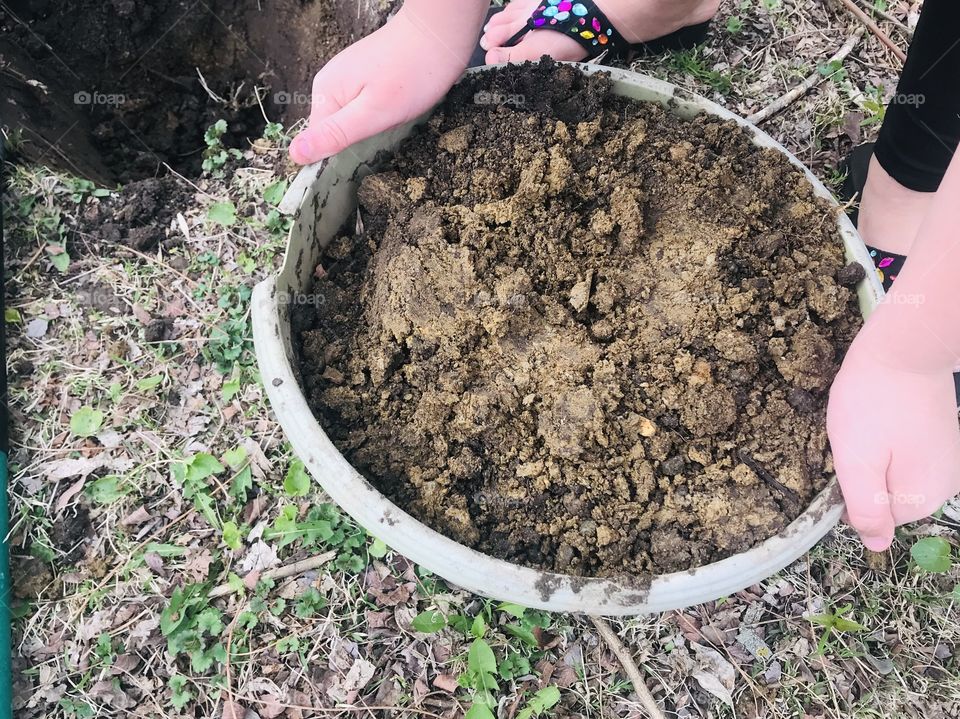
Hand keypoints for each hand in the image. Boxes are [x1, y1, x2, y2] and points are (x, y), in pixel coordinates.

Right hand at [289, 5, 477, 164]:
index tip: (366, 150)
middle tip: (386, 126)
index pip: (319, 139)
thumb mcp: (371, 114)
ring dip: (373, 125)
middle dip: (361, 137)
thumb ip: (334, 135)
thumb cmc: (411, 75)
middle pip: (336, 129)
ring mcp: (348, 75)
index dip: (340, 152)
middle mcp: (330, 82)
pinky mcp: (365, 74)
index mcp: (325, 92)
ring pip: (352, 118)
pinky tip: (397, 105)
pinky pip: (364, 106)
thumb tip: (294, 154)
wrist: (439, 36)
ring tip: (394, 113)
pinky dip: (380, 112)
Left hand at [827, 330, 959, 549]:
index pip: (875, 518)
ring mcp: (947, 460)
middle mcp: (944, 484)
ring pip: (895, 473)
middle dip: (866, 471)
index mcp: (922, 496)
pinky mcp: (942, 437)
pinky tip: (885, 415)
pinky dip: (888, 438)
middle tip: (861, 435)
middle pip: (888, 496)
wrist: (906, 346)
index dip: (852, 490)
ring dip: (875, 453)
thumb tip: (876, 547)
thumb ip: (866, 507)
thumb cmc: (873, 401)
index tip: (849, 456)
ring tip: (872, 422)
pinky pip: (905, 453)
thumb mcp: (856, 460)